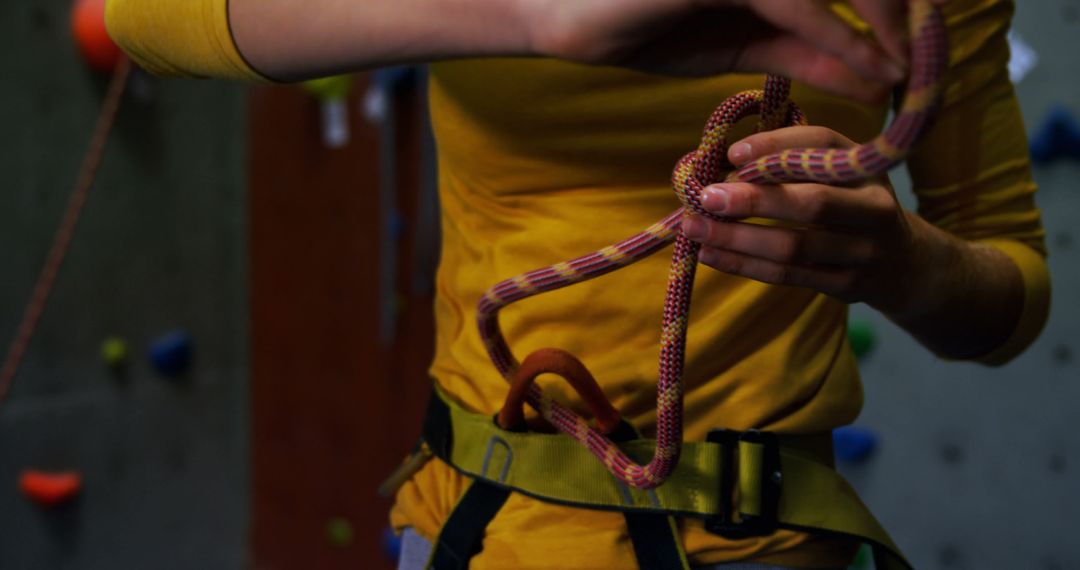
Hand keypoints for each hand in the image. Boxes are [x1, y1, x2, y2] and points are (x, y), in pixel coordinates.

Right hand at [528, 0, 940, 101]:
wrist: (566, 21)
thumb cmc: (644, 26)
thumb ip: (807, 53)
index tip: (926, 53)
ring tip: (917, 71)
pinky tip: (871, 66)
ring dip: (888, 21)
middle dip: (905, 12)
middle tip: (936, 63)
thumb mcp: (743, 47)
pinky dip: (839, 33)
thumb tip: (876, 77)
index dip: (893, 12)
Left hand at [679, 126, 935, 315]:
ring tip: (694, 228)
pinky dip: (744, 265)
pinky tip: (709, 254)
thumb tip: (723, 161)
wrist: (906, 264)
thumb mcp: (838, 173)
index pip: (822, 145)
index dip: (776, 145)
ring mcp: (863, 251)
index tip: (732, 152)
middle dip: (755, 200)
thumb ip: (793, 160)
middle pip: (812, 203)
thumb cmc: (851, 204)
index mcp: (866, 167)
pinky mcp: (847, 285)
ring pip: (794, 247)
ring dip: (738, 239)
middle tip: (705, 197)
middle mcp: (873, 207)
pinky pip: (788, 276)